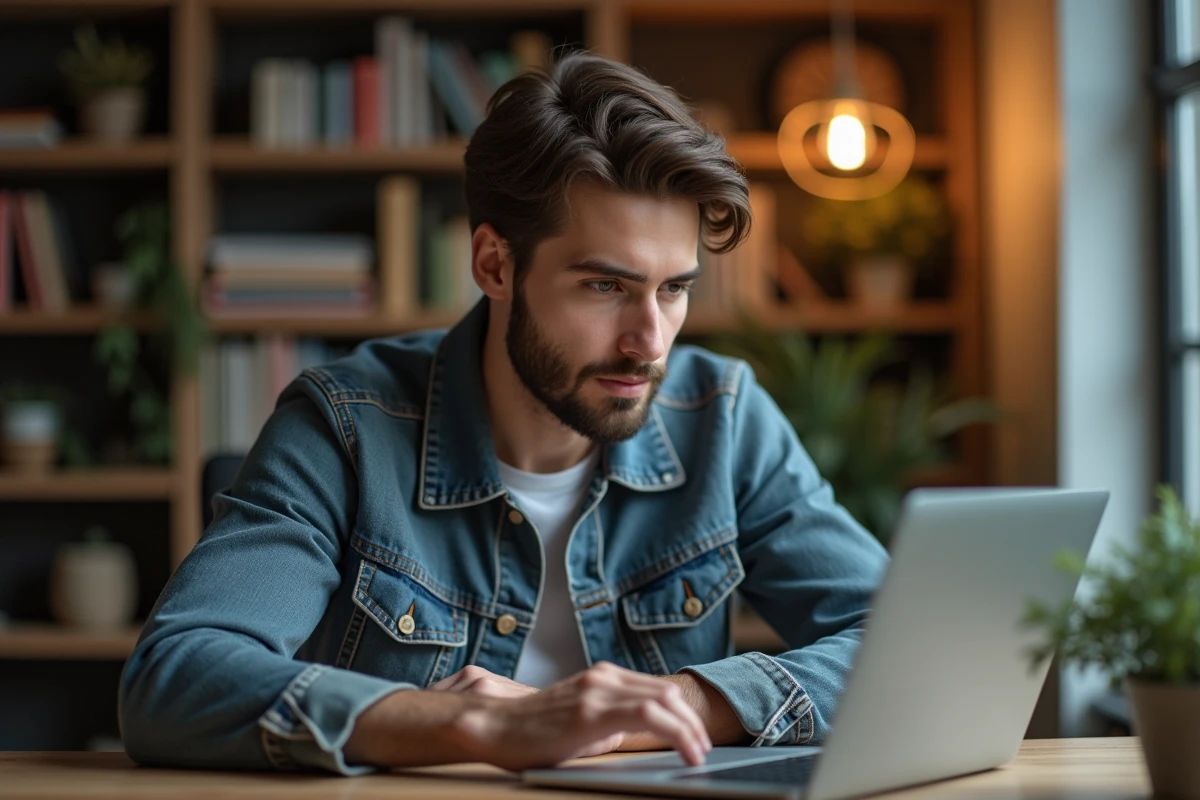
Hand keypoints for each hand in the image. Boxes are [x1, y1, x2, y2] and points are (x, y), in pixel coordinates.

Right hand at [449, 661, 711, 770]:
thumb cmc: (530, 733)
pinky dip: (676, 732)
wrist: (494, 729)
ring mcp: (598, 690)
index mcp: (602, 678)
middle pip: (667, 691)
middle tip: (703, 749)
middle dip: (693, 721)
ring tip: (698, 753)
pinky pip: (649, 714)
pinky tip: (684, 751)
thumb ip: (607, 724)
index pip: (658, 689)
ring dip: (689, 728)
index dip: (684, 714)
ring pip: (664, 699)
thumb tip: (629, 735)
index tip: (696, 738)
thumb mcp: (578, 724)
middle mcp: (603, 677)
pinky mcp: (591, 710)